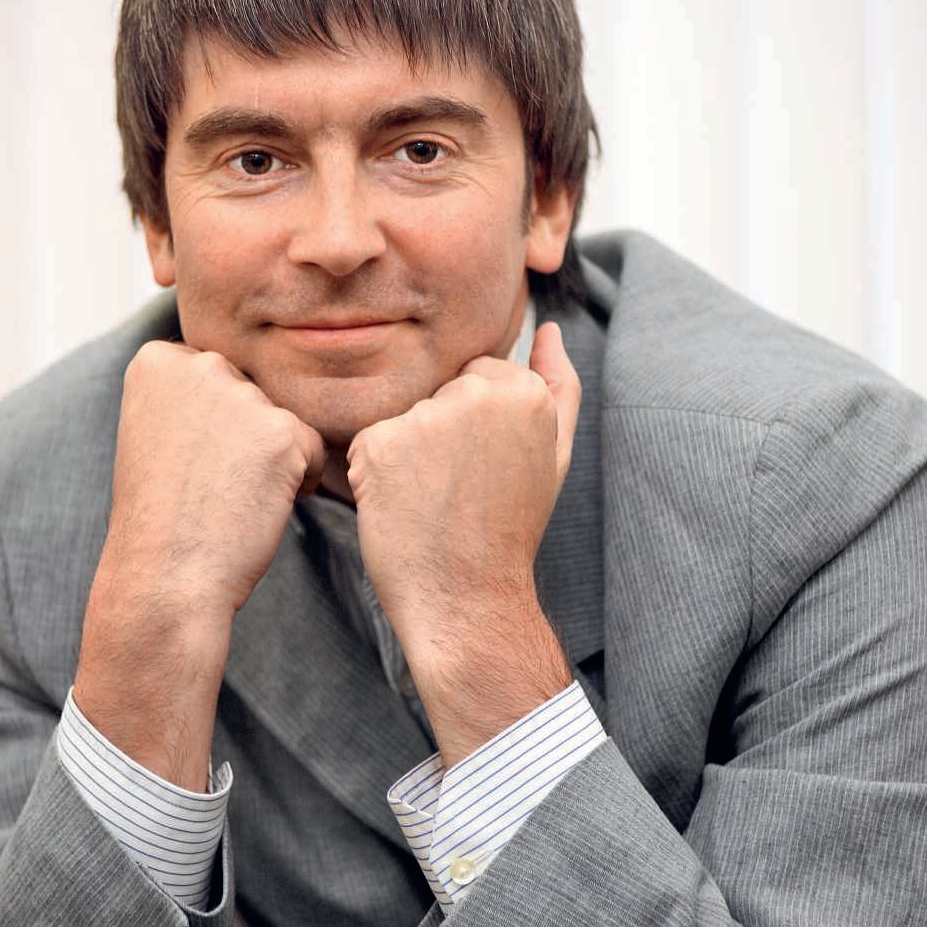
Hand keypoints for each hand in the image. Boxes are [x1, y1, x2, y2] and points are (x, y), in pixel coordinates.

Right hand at [73, 341, 325, 788]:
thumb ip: (196, 393)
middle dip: (244, 437)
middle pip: (254, 393)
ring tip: (227, 496)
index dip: (209, 427)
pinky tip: (255, 506)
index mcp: (159, 358)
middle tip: (207, 482)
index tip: (181, 461)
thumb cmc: (161, 514)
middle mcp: (202, 364)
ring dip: (272, 461)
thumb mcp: (157, 431)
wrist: (164, 577)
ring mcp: (245, 397)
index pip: (218, 376)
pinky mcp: (285, 433)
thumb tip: (251, 382)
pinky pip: (313, 451)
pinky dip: (297, 483)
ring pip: (284, 422)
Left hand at [346, 322, 580, 764]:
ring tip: (432, 499)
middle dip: (438, 430)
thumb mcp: (554, 455)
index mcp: (522, 389)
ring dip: (406, 451)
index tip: (485, 468)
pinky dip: (376, 473)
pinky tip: (403, 507)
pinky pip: (368, 442)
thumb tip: (549, 327)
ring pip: (401, 415)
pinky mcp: (379, 444)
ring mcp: (425, 418)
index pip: (475, 375)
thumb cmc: (511, 528)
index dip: (473, 424)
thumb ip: (558, 383)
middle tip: (460, 488)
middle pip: (436, 390)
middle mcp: (474, 393)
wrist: (468, 599)